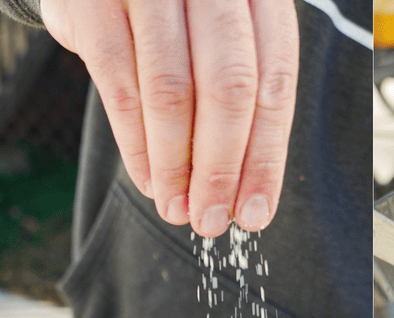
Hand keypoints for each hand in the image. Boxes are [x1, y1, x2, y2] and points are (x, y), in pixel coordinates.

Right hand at [41, 0, 297, 236]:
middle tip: (212, 220)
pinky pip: (119, 83)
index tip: (255, 212)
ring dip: (175, 165)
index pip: (274, 80)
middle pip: (230, 89)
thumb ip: (235, 92)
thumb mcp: (214, 30)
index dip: (266, 156)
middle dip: (222, 169)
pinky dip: (134, 142)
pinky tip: (147, 178)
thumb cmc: (170, 3)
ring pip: (172, 91)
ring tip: (176, 209)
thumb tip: (243, 193)